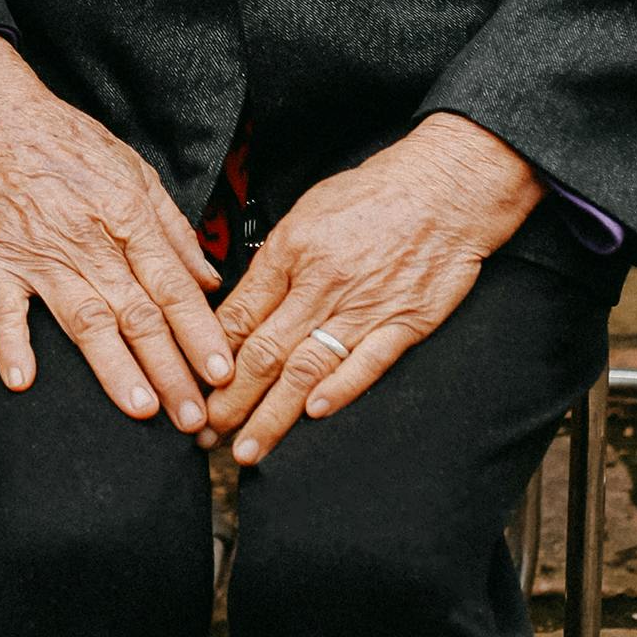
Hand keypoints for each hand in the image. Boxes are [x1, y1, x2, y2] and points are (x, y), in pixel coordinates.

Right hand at [0, 34, 232, 429]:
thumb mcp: (134, 169)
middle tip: (194, 417)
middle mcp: (89, 242)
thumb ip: (172, 228)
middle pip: (137, 314)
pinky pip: (5, 308)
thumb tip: (207, 278)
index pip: (172, 285)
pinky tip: (21, 379)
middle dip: (170, 369)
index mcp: (127, 217)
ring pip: (85, 319)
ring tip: (141, 407)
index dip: (199, 331)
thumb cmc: (66, 141)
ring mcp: (42, 256)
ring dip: (113, 366)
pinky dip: (11, 343)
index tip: (221, 372)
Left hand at [203, 113, 539, 465]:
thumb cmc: (374, 196)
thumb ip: (276, 263)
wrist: (443, 188)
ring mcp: (363, 305)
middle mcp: (322, 282)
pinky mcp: (404, 321)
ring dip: (273, 414)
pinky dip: (340, 389)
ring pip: (307, 368)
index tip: (193, 389)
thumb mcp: (307, 213)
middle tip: (204, 434)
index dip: (211, 358)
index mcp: (292, 252)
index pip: (240, 315)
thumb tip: (243, 305)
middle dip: (230, 400)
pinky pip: (367, 362)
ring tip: (248, 447)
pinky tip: (313, 415)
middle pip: (265, 351)